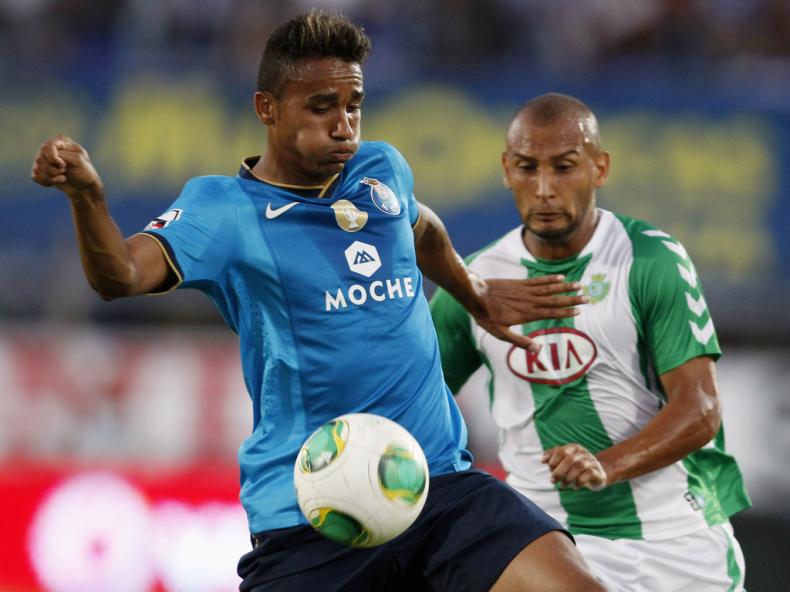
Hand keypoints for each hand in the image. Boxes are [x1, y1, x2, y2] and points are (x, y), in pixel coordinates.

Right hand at [31, 134, 102, 199]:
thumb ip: (64, 155)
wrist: (84, 186)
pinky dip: (47, 182)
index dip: (53, 158)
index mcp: (60, 142)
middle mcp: (48, 148)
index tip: (64, 165)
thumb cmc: (84, 171)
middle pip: (40, 159)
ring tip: (63, 176)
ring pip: (37, 169)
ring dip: (52, 177)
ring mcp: (42, 159)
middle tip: (65, 170)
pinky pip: (36, 177)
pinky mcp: (39, 170)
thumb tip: (51, 157)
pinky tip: (57, 181)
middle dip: (54, 170)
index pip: (47, 146)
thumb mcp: (79, 161)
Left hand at [472, 275, 587, 351]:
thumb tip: (537, 350)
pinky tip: (561, 278)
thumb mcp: (501, 334)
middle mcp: (530, 302)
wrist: (476, 295)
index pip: (551, 313)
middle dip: (571, 300)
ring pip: (550, 289)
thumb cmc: (487, 317)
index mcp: (527, 314)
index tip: (579, 311)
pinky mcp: (520, 283)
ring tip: (579, 286)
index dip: (566, 311)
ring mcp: (526, 291)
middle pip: (555, 300)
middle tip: (587, 298)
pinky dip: (551, 279)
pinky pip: (539, 280)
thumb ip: (520, 342)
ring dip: (565, 288)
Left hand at [541, 443, 607, 490]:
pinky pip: (589, 474)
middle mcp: (583, 453)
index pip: (561, 451)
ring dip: (568, 478)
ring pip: (579, 466)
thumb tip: (542, 460)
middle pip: (570, 459)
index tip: (550, 469)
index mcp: (574, 448)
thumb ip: (552, 457)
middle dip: (559, 471)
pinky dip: (580, 481)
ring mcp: (592, 462)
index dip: (553, 460)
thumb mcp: (564, 460)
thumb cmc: (575, 467)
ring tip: (563, 486)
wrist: (597, 474)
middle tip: (553, 481)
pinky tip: (574, 487)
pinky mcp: (598, 472)